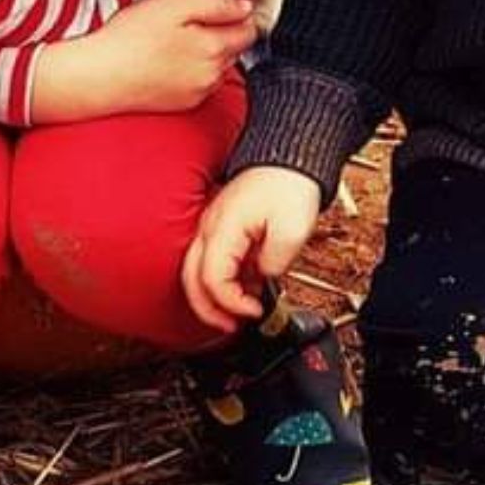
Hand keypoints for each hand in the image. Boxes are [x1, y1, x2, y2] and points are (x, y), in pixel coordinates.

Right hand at [84, 0, 258, 114]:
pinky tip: (167, 59)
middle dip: (221, 31)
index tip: (222, 4)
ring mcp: (198, 93)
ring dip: (206, 52)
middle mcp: (212, 76)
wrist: (98, 76)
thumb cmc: (131, 37)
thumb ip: (217, 4)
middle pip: (234, 48)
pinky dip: (191, 69)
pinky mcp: (181, 104)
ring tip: (175, 38)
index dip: (239, 13)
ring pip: (217, 66)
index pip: (249, 29)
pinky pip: (199, 82)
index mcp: (214, 49)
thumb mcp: (175, 4)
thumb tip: (246, 7)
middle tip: (189, 18)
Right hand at [180, 165, 323, 333]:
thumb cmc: (290, 184)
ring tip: (238, 312)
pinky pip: (212, 259)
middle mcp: (210, 227)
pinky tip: (245, 286)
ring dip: (214, 296)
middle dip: (208, 310)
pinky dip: (222, 279)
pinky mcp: (222, 227)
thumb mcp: (293, 231)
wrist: (291, 158)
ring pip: (196, 271)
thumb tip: (263, 278)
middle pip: (191, 280)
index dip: (230, 302)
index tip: (253, 310)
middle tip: (231, 326)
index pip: (212, 279)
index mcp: (223, 228)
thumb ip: (274, 264)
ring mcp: (212, 226)